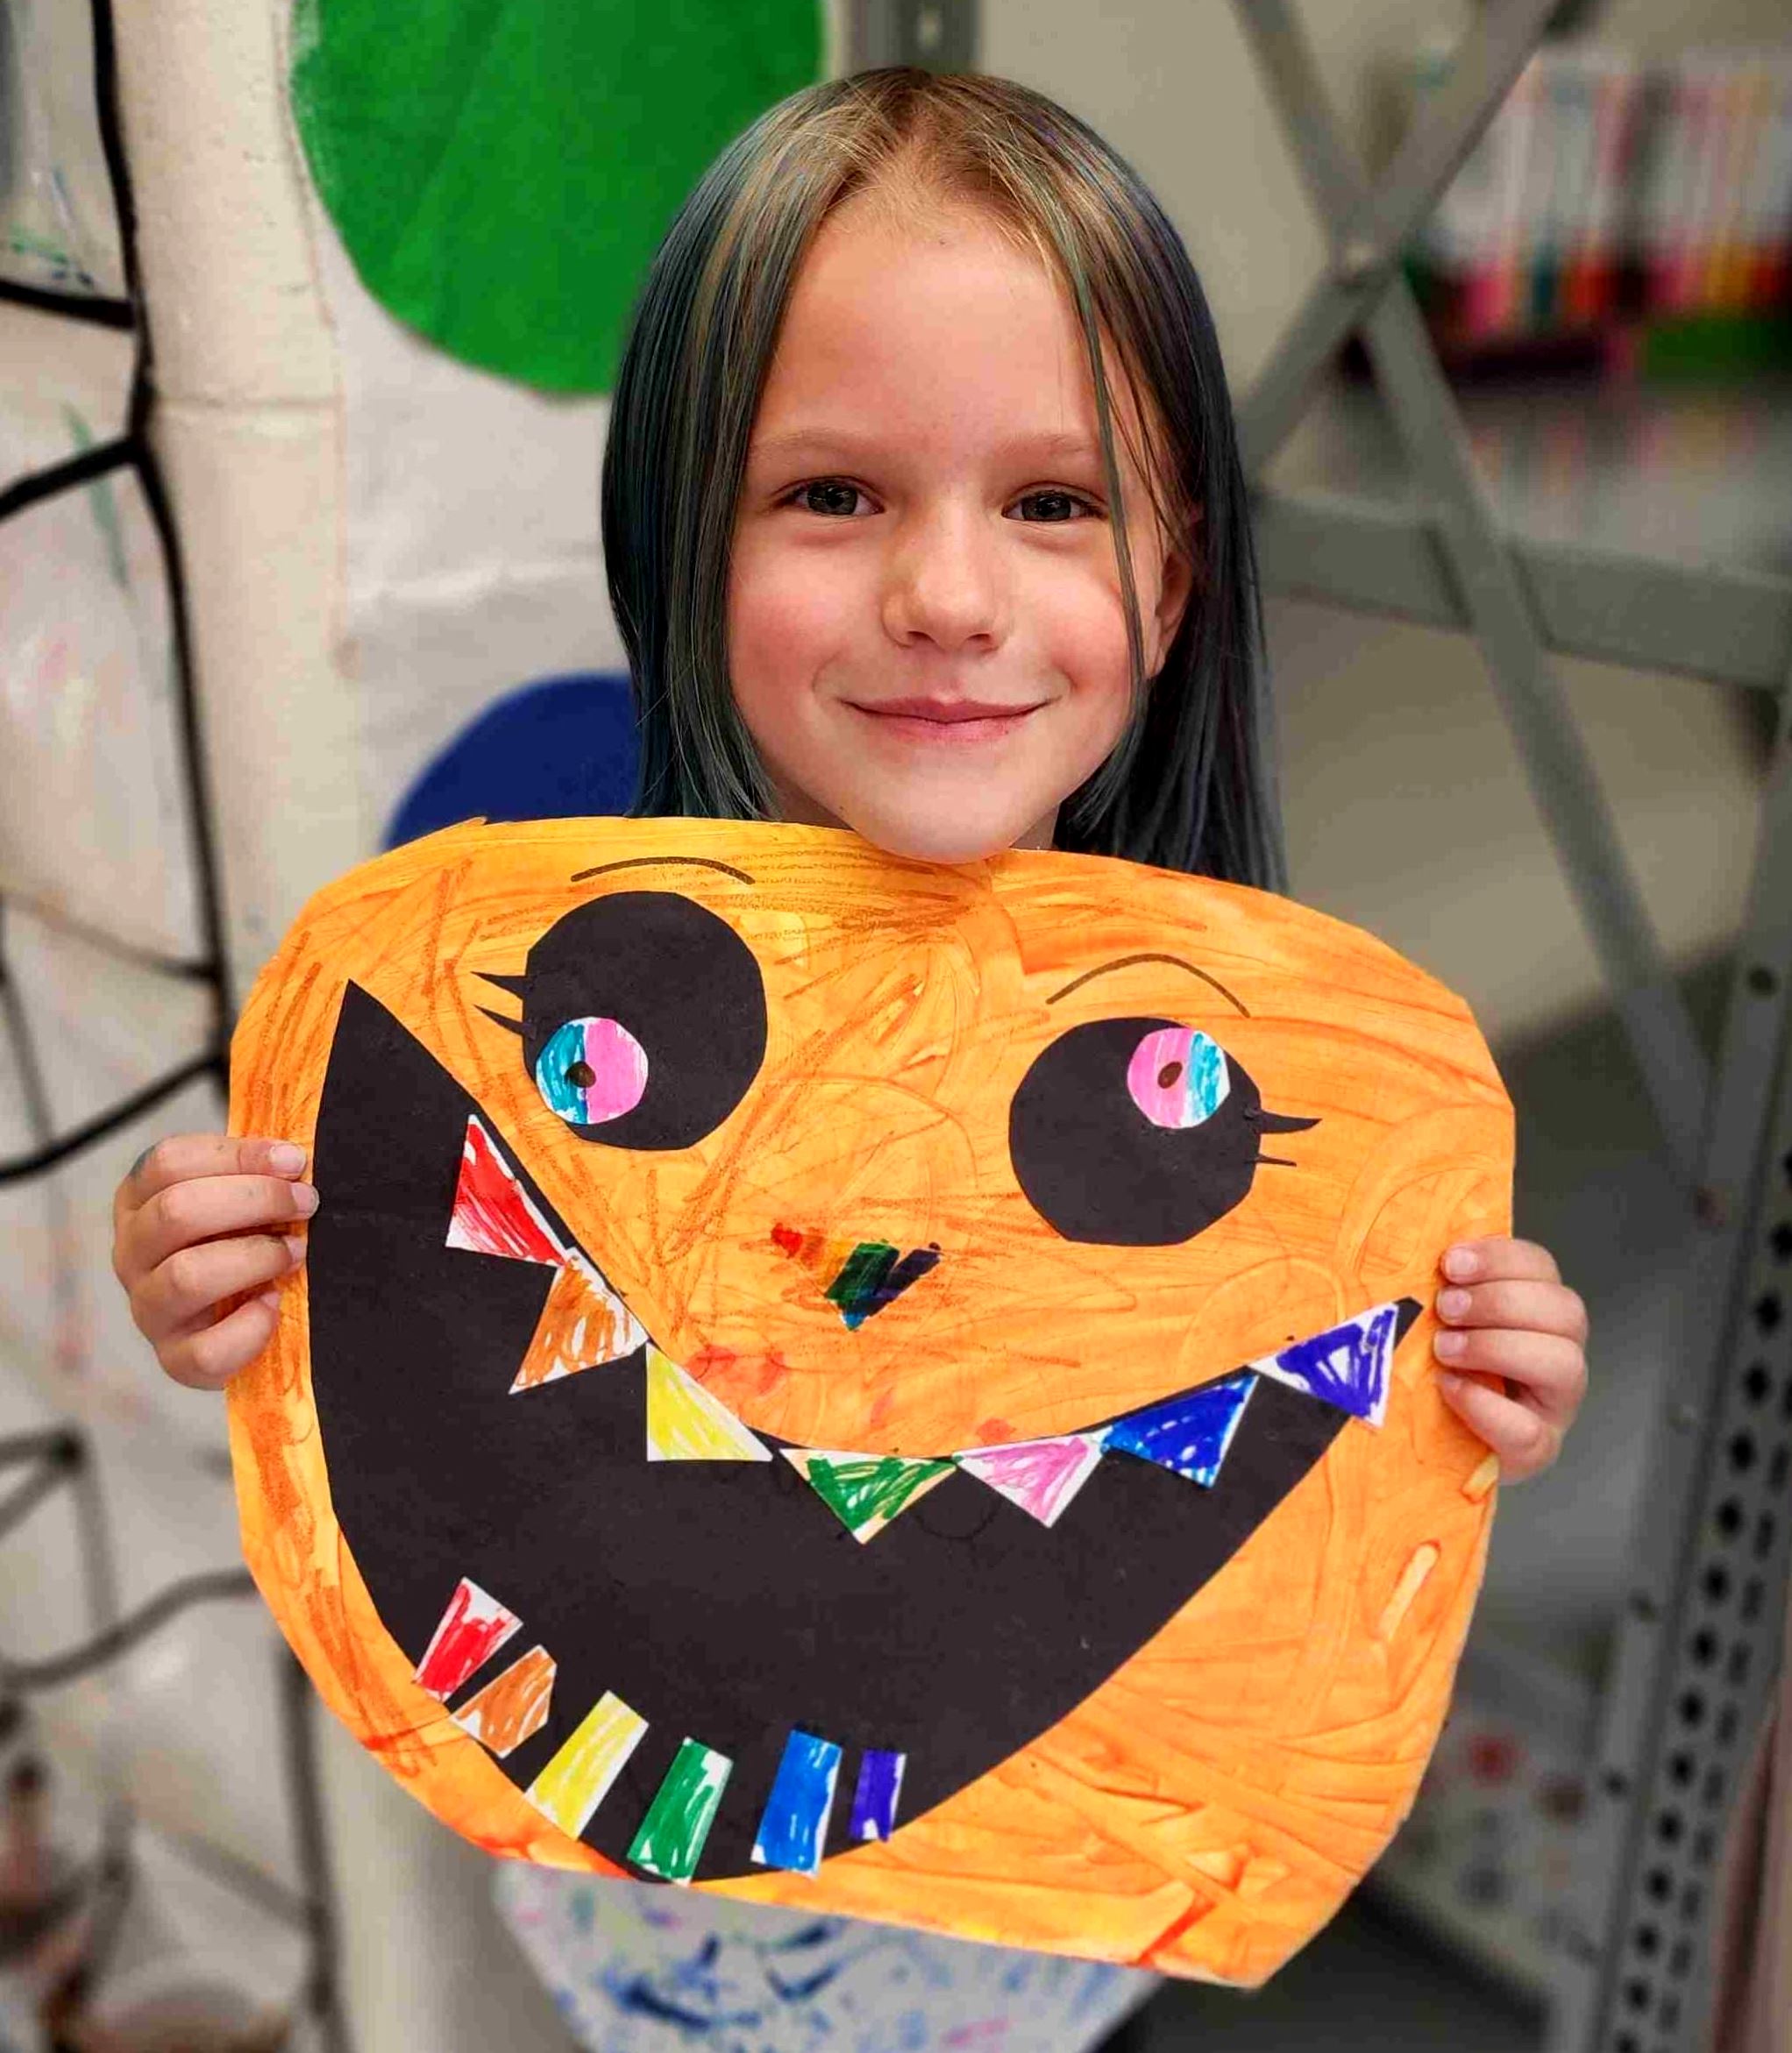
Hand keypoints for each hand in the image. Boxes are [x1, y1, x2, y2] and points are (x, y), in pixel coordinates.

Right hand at [112, 1135, 316, 1389]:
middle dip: (256, 1200)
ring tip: (295, 1252)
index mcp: (139, 1201)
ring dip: (255, 1258)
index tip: (295, 1162)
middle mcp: (131, 1253)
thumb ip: (254, 1174)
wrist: (235, 1319)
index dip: (237, 1155)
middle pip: (177, 1211)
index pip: (168, 1162)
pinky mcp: (174, 1359)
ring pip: (185, 1276)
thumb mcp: (237, 1198)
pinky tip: (274, 1303)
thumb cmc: (240, 1239)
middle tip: (307, 1204)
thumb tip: (296, 1159)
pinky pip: (206, 1350)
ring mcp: (148, 1308)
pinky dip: (250, 1326)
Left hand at [1432, 1236, 1587, 1483]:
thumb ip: (1437, 1287)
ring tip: (1443, 1348)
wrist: (1423, 1448)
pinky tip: (1448, 1387)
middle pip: (1566, 1311)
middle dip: (1501, 1301)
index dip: (1501, 1258)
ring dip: (1497, 1347)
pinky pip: (1528, 1430)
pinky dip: (1485, 1404)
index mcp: (1535, 1310)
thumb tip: (1407, 1249)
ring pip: (1564, 1364)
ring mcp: (1552, 1406)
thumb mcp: (1431, 1320)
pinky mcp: (1534, 1452)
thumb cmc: (1425, 1371)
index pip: (1542, 1268)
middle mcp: (1556, 1354)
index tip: (1450, 1262)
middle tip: (1445, 1307)